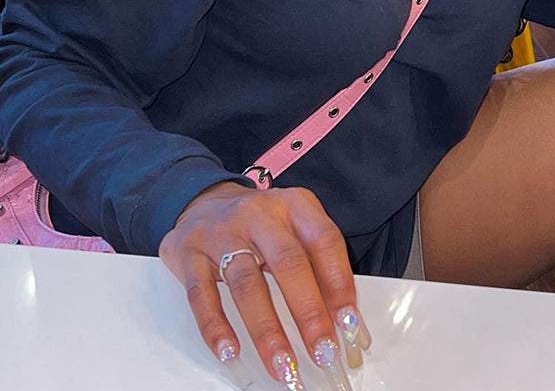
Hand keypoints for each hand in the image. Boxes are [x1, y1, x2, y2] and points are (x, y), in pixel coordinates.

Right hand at [159, 181, 370, 390]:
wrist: (204, 202)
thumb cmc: (260, 225)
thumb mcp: (295, 229)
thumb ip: (320, 269)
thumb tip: (348, 324)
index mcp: (293, 205)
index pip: (324, 240)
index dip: (340, 283)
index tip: (350, 325)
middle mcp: (259, 214)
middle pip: (287, 263)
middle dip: (308, 313)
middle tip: (323, 353)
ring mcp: (222, 233)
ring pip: (246, 283)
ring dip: (267, 330)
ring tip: (283, 366)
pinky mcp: (190, 254)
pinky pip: (201, 294)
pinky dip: (215, 327)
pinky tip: (230, 352)